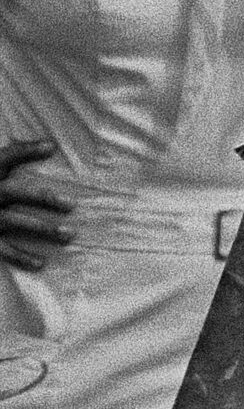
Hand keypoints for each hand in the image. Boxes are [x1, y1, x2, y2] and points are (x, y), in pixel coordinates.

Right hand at [0, 139, 72, 271]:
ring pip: (13, 221)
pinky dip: (21, 257)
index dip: (25, 151)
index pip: (6, 157)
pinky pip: (4, 249)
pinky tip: (41, 263)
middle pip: (14, 192)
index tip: (50, 147)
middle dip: (42, 198)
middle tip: (71, 205)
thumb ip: (19, 152)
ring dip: (42, 228)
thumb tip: (51, 145)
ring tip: (69, 234)